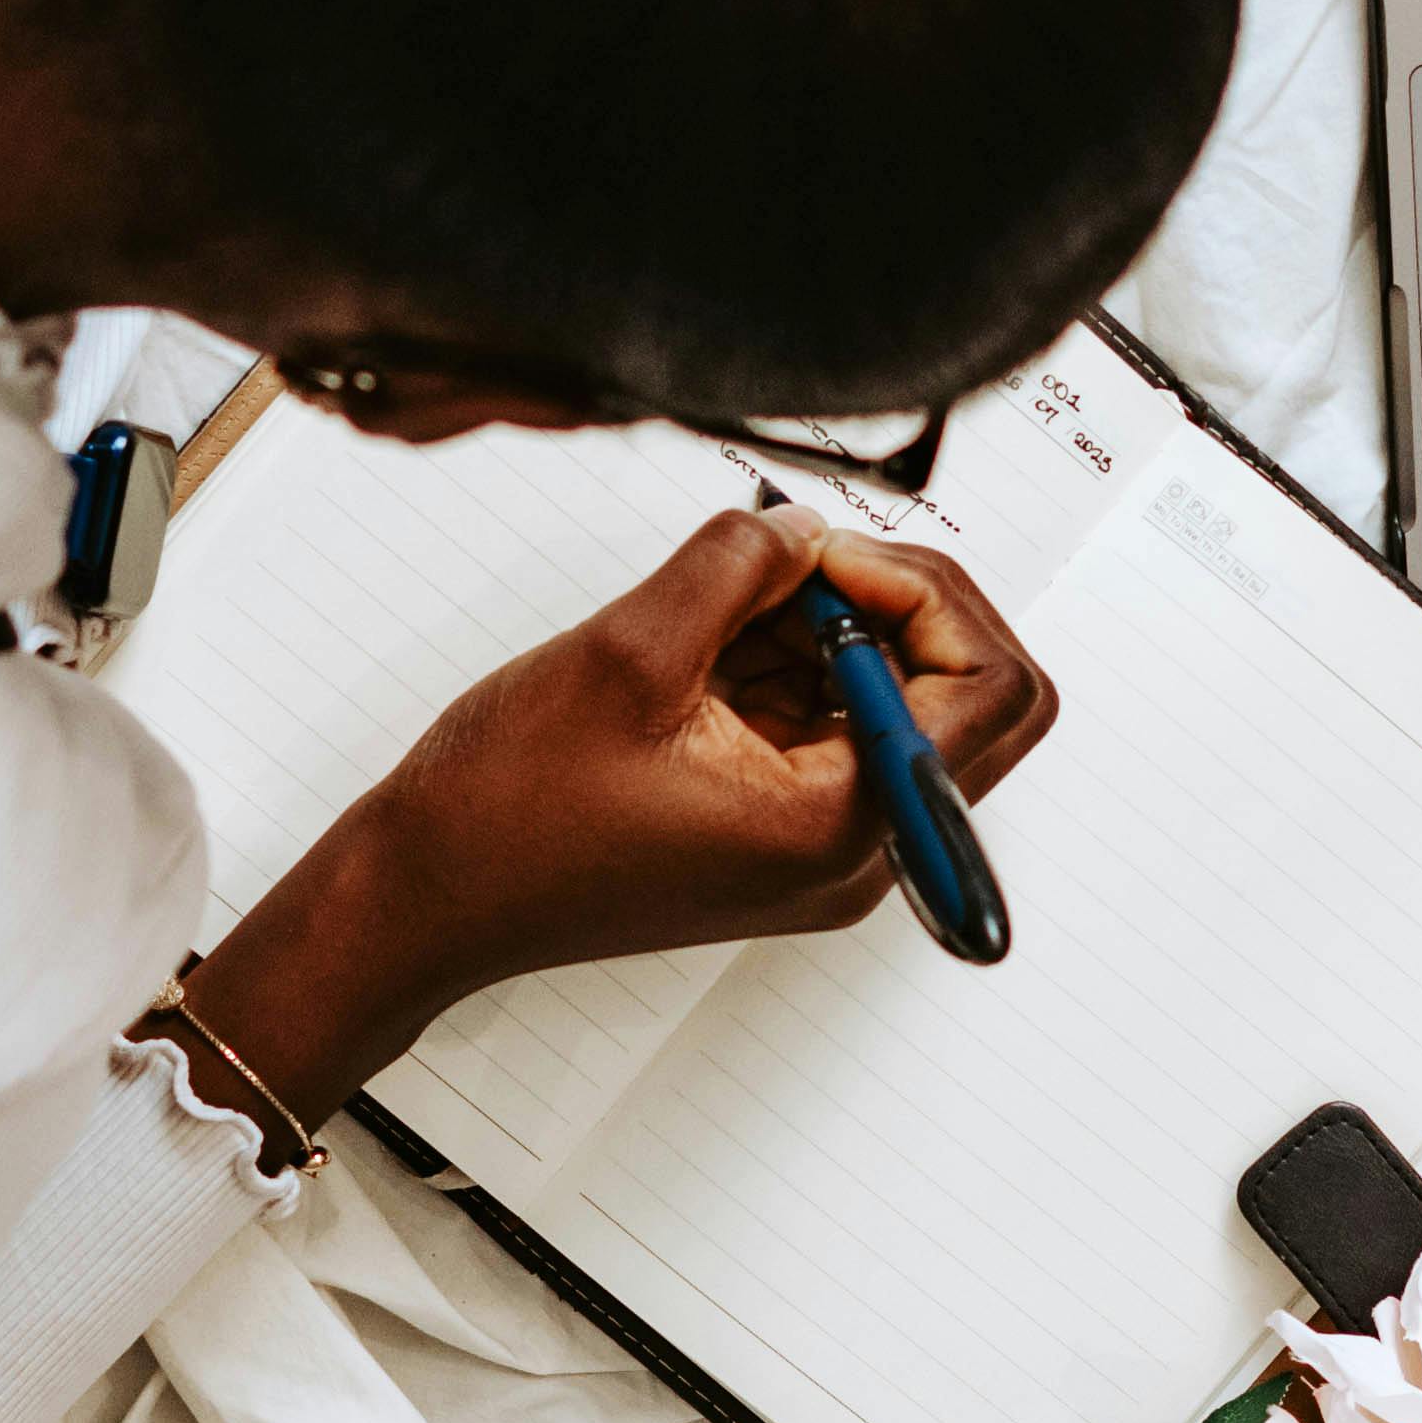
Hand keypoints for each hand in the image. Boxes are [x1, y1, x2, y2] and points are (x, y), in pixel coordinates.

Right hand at [187, 511, 1059, 1110]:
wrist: (428, 897)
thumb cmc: (509, 813)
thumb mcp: (631, 650)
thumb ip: (741, 564)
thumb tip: (808, 524)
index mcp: (844, 829)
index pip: (993, 690)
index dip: (923, 593)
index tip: (826, 559)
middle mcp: (858, 854)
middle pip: (976, 700)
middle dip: (904, 607)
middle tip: (806, 567)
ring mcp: (823, 847)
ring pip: (907, 704)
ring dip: (840, 632)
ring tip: (728, 608)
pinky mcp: (780, 830)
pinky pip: (836, 727)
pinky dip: (797, 665)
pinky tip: (711, 645)